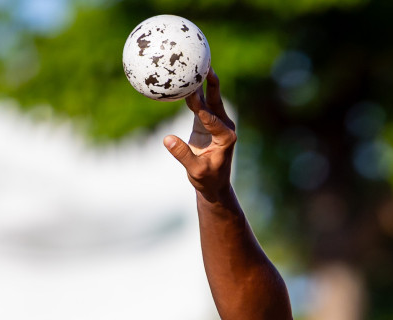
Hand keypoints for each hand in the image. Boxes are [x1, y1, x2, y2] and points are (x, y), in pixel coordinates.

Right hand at [164, 71, 235, 201]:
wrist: (214, 184)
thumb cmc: (208, 180)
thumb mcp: (196, 171)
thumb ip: (183, 155)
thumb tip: (166, 139)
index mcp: (226, 137)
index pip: (212, 119)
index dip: (202, 108)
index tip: (192, 97)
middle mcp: (225, 126)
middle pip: (216, 100)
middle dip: (211, 82)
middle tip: (205, 65)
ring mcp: (217, 122)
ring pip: (209, 98)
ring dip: (202, 81)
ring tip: (196, 61)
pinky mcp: (208, 120)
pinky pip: (200, 102)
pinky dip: (192, 90)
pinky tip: (184, 76)